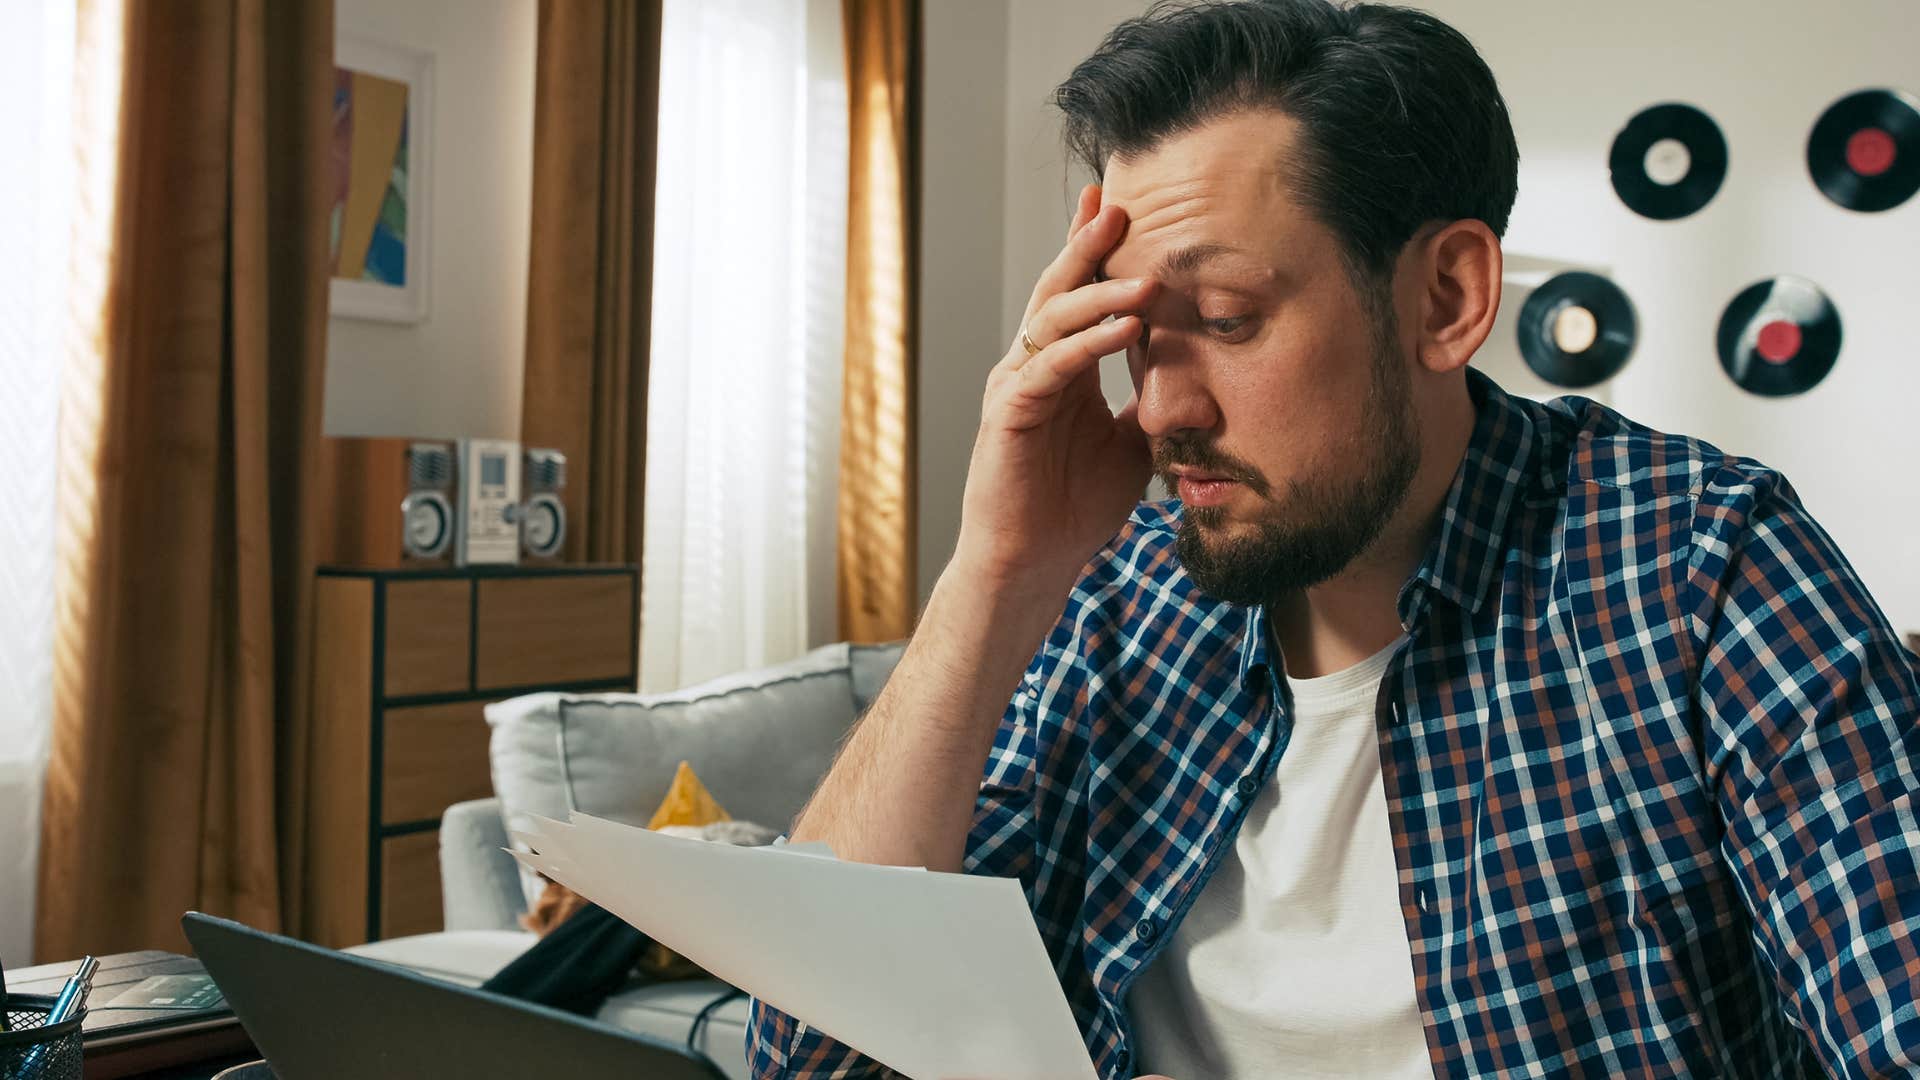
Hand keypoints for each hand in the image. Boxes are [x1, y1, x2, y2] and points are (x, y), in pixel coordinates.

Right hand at [953, 183, 1154, 592]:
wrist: (1033, 561)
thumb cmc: (1075, 507)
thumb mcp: (1132, 444)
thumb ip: (1151, 402)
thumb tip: (1195, 372)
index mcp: (1061, 368)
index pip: (1079, 295)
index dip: (1096, 251)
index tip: (1124, 206)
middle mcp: (1033, 365)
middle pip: (1059, 288)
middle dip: (1088, 245)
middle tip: (1120, 204)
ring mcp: (1017, 385)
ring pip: (1054, 319)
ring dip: (1100, 292)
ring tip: (1145, 273)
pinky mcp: (1009, 413)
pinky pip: (1051, 366)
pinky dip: (1088, 344)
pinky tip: (1125, 328)